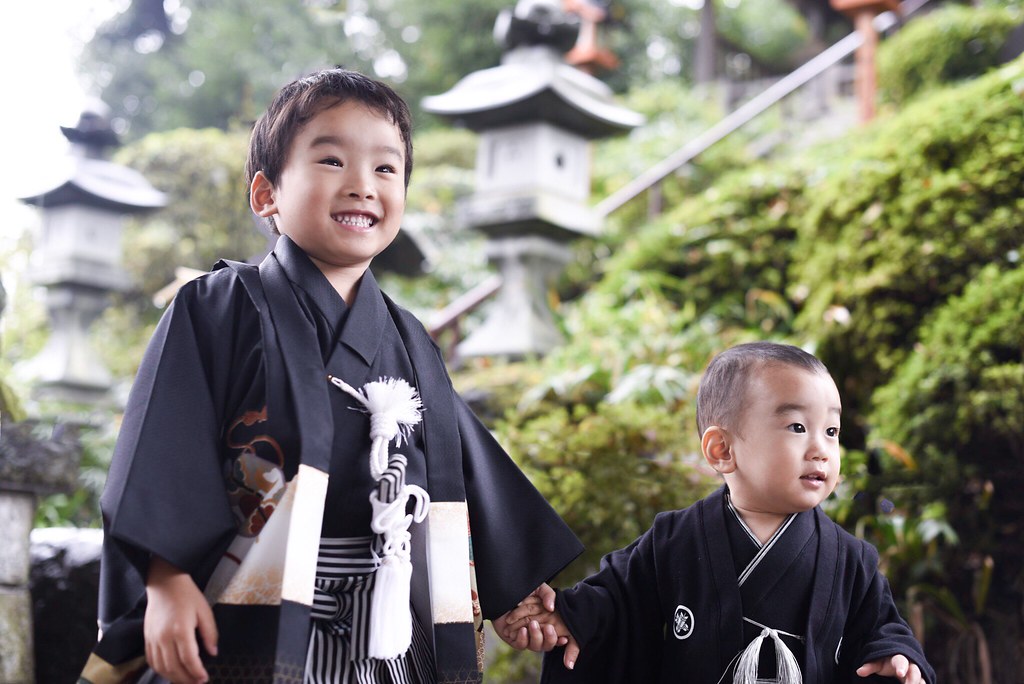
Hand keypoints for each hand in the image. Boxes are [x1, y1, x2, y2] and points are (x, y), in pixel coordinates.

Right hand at [145, 556, 217, 683]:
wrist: (164, 583)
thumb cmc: (187, 595)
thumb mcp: (204, 611)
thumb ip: (210, 633)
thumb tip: (213, 653)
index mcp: (181, 630)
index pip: (188, 659)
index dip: (196, 672)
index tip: (204, 678)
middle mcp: (164, 637)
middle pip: (174, 667)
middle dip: (186, 679)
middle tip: (197, 682)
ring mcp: (153, 639)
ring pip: (161, 667)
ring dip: (173, 678)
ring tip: (186, 681)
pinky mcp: (147, 638)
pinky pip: (151, 660)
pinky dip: (161, 670)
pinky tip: (171, 672)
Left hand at [492, 583, 565, 651]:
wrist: (503, 591)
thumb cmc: (523, 590)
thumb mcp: (538, 588)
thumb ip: (548, 595)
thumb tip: (551, 608)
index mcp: (548, 622)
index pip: (557, 635)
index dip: (561, 638)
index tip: (565, 636)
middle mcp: (538, 632)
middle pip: (548, 644)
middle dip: (550, 638)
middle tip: (548, 627)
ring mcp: (526, 637)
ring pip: (535, 646)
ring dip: (536, 636)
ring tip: (532, 624)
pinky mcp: (514, 639)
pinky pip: (521, 645)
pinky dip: (523, 638)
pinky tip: (523, 630)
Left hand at [856, 654, 922, 682]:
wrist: (897, 658)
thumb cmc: (885, 662)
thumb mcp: (877, 662)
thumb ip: (869, 666)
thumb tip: (859, 672)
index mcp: (899, 659)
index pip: (901, 661)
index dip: (901, 667)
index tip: (900, 673)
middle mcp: (911, 665)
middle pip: (914, 671)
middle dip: (913, 680)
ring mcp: (917, 674)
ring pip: (921, 680)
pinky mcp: (920, 681)